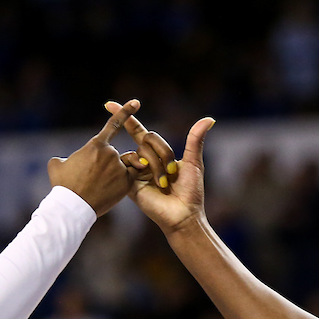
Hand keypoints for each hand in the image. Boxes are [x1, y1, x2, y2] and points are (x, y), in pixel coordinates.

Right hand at [47, 100, 139, 216]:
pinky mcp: (127, 183)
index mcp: (96, 145)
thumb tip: (66, 160)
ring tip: (97, 188)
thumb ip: (65, 157)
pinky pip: (127, 179)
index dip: (125, 111)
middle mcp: (111, 153)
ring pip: (121, 167)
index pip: (114, 124)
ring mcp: (120, 168)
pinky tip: (106, 192)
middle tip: (90, 180)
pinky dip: (118, 185)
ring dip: (112, 175)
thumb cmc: (62, 185)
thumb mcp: (56, 165)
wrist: (72, 206)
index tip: (136, 102)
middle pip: (113, 155)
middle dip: (104, 165)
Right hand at [105, 102, 214, 235]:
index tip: (109, 103)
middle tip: (172, 171)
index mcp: (157, 154)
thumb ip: (195, 139)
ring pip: (140, 150)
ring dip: (156, 164)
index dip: (127, 116)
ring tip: (164, 183)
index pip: (139, 131)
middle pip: (146, 138)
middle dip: (162, 151)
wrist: (183, 215)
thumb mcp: (193, 162)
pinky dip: (141, 168)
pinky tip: (152, 182)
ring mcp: (135, 171)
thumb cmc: (191, 192)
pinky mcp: (129, 183)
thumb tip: (209, 118)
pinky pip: (128, 163)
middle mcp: (144, 161)